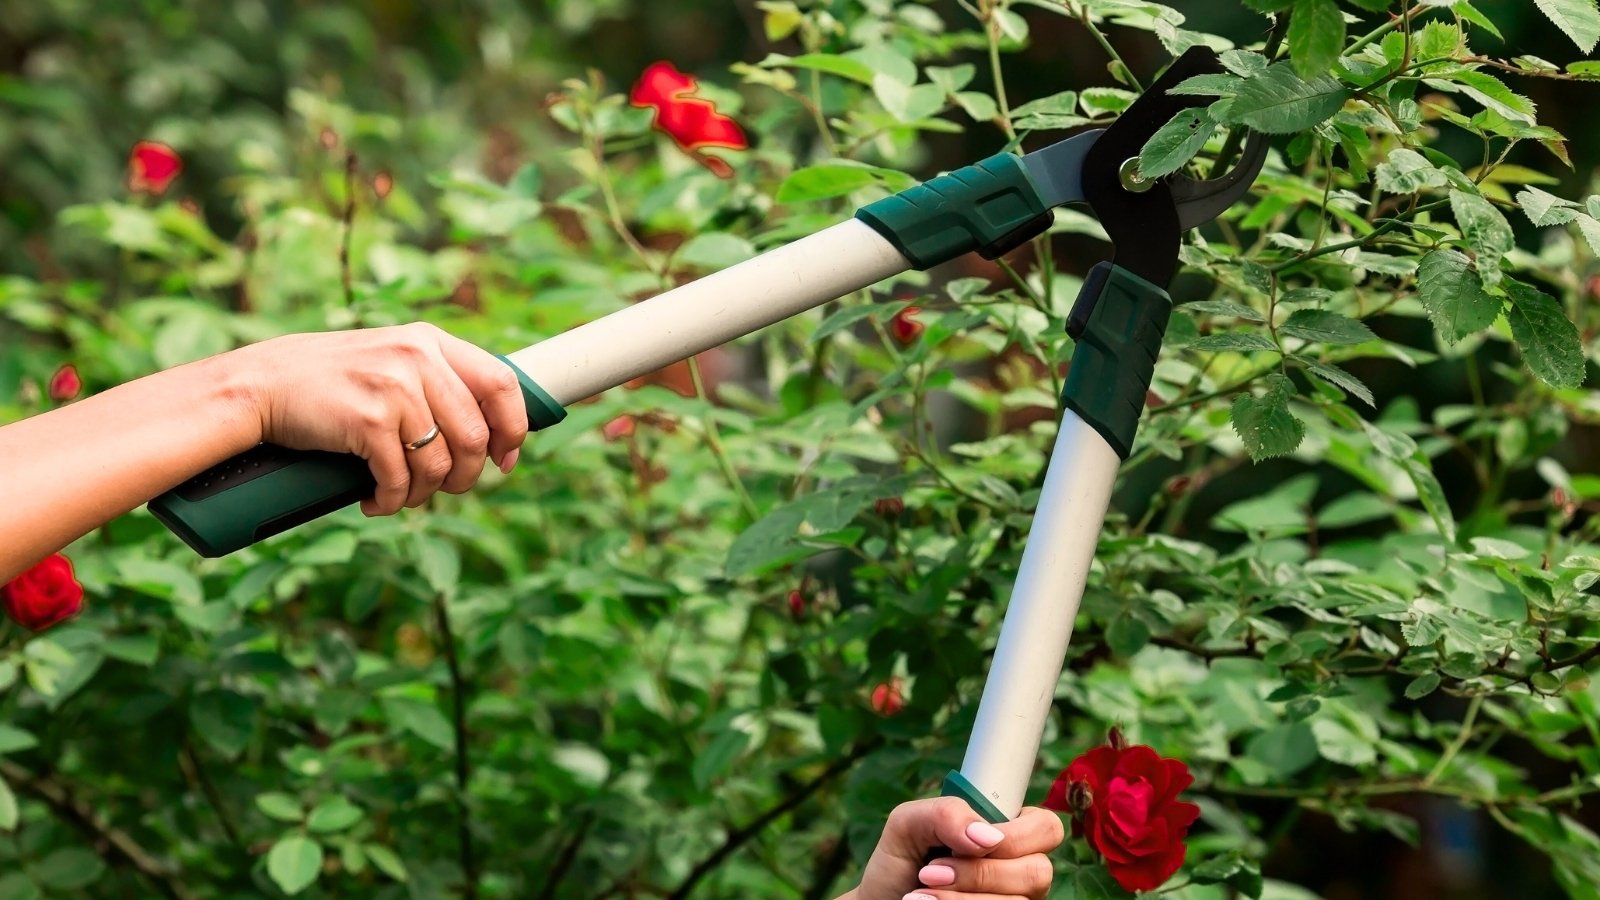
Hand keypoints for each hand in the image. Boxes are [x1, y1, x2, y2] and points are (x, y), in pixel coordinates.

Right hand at [237, 324, 528, 515]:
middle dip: (465, 477)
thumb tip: (488, 436)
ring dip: (424, 494)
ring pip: (440, 463)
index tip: (505, 460)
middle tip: (443, 489)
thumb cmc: (329, 383)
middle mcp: (418, 357)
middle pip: (475, 436)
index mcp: (431, 341)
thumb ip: (435, 382)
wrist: (261, 385)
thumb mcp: (390, 361)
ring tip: (401, 496)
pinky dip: (392, 501)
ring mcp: (394, 386)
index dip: (513, 428)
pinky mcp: (368, 419)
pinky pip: (401, 478)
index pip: (501, 383)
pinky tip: (376, 501)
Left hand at [849, 798, 1062, 899]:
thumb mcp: (909, 822)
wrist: (883, 899)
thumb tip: (989, 836)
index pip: (1046, 827)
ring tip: (922, 891)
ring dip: (961, 897)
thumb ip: (948, 813)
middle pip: (1038, 871)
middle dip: (981, 872)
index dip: (1015, 836)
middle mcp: (1021, 869)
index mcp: (1009, 830)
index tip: (971, 842)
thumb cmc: (902, 857)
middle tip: (934, 870)